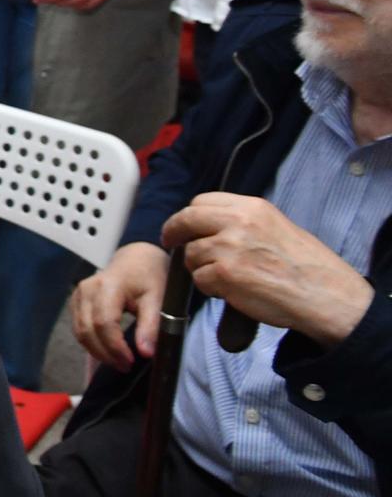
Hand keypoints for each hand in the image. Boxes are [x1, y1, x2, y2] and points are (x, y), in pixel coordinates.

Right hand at [72, 242, 170, 369]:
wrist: (135, 258)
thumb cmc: (148, 276)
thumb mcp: (157, 299)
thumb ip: (150, 326)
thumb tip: (145, 354)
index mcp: (108, 286)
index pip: (104, 323)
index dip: (115, 347)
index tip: (130, 362)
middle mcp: (87, 290)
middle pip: (88, 330)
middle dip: (106, 353)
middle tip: (125, 366)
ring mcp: (77, 295)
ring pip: (80, 332)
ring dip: (97, 351)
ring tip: (118, 361)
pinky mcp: (75, 302)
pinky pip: (78, 328)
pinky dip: (91, 343)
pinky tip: (107, 350)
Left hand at [164, 193, 376, 346]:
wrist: (325, 295)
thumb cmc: (306, 267)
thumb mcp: (276, 226)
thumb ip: (243, 221)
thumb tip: (210, 224)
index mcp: (252, 207)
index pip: (202, 201)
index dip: (188, 215)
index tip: (183, 226)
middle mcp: (238, 222)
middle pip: (186, 220)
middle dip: (174, 232)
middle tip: (171, 243)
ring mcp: (230, 247)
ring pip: (191, 254)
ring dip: (200, 268)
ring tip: (225, 278)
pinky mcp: (225, 274)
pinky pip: (200, 279)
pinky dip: (209, 287)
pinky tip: (230, 291)